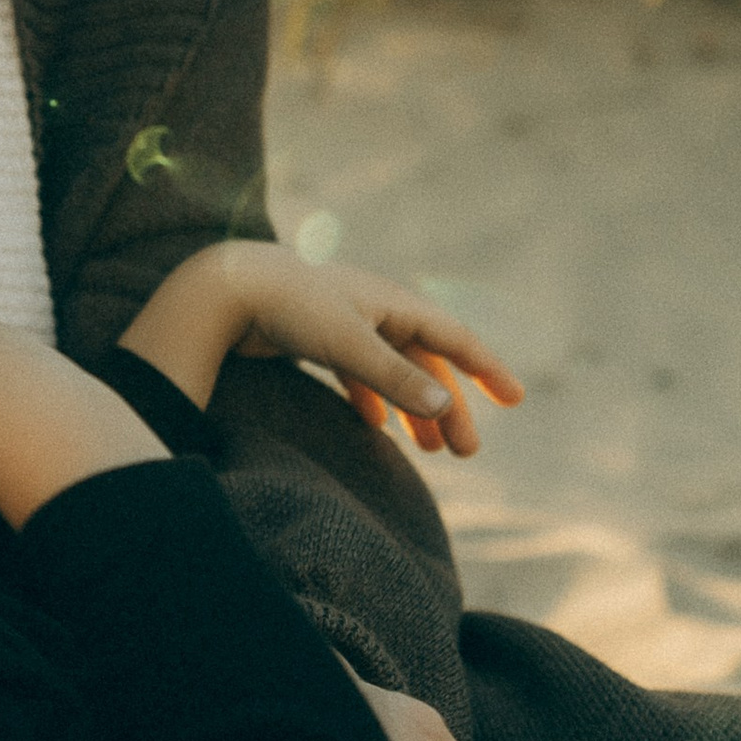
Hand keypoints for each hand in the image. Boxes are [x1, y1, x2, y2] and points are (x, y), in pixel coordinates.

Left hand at [125, 244, 523, 453]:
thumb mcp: (350, 345)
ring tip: (431, 450)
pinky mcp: (315, 337)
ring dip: (414, 409)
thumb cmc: (290, 308)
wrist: (225, 288)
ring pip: (393, 371)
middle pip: (425, 362)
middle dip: (448, 406)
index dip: (486, 368)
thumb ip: (397, 378)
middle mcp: (374, 308)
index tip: (515, 400)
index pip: (452, 337)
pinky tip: (377, 426)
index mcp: (392, 301)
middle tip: (466, 452)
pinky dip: (373, 399)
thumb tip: (447, 407)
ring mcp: (345, 322)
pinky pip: (359, 373)